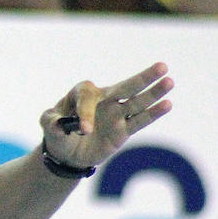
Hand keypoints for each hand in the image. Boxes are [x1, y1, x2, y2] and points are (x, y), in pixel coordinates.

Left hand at [41, 62, 172, 169]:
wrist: (68, 152)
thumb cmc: (57, 131)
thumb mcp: (48, 124)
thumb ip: (51, 122)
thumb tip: (60, 125)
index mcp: (83, 92)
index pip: (88, 97)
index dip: (85, 113)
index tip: (83, 129)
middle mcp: (104, 99)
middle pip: (126, 86)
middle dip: (144, 77)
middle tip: (162, 66)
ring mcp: (116, 114)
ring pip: (138, 101)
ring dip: (154, 92)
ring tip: (169, 81)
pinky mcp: (124, 130)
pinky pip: (140, 120)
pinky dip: (153, 113)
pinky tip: (167, 104)